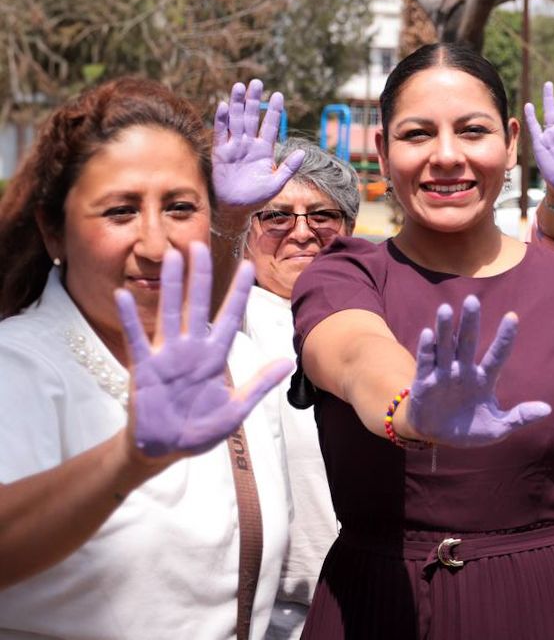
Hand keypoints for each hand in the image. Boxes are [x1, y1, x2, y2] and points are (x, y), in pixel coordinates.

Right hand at [115, 242, 292, 458]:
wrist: (165, 449)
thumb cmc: (200, 430)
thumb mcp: (236, 410)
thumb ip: (259, 385)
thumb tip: (288, 363)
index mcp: (215, 357)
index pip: (230, 318)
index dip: (238, 293)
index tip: (248, 266)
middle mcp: (191, 350)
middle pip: (197, 305)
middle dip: (200, 277)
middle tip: (199, 245)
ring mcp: (167, 356)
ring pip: (170, 313)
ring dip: (171, 287)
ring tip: (171, 258)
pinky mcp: (144, 369)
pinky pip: (137, 340)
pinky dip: (131, 319)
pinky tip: (124, 296)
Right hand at [212, 79, 304, 207]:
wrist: (236, 208)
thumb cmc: (257, 197)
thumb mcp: (276, 183)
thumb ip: (288, 168)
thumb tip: (303, 152)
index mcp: (264, 150)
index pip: (270, 126)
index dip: (273, 111)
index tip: (278, 95)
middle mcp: (249, 144)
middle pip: (251, 118)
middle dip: (254, 100)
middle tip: (257, 82)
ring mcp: (234, 146)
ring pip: (236, 121)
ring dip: (237, 104)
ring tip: (239, 87)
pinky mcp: (221, 152)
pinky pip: (221, 133)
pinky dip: (221, 120)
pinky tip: (223, 106)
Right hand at [406, 295, 550, 445]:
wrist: (437, 438)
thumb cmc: (470, 430)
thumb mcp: (498, 428)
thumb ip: (519, 417)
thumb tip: (548, 409)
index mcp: (484, 380)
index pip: (497, 355)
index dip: (504, 337)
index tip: (513, 316)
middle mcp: (463, 371)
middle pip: (467, 342)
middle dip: (470, 322)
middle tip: (472, 300)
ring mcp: (443, 374)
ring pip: (445, 346)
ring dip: (444, 328)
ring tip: (445, 308)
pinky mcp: (424, 381)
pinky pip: (426, 362)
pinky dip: (427, 349)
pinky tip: (428, 334)